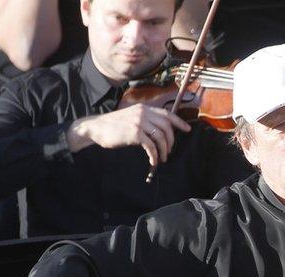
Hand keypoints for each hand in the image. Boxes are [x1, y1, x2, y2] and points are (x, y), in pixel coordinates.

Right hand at [66, 104, 191, 166]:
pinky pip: (151, 146)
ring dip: (164, 150)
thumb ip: (145, 120)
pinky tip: (153, 161)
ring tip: (162, 158)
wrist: (96, 128)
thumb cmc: (114, 125)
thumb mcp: (131, 117)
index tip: (188, 129)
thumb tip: (160, 131)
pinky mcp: (135, 134)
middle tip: (168, 151)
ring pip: (161, 137)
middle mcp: (143, 113)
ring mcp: (139, 122)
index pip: (167, 113)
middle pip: (167, 127)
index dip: (179, 122)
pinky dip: (154, 155)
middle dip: (171, 141)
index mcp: (144, 108)